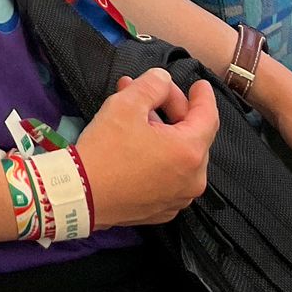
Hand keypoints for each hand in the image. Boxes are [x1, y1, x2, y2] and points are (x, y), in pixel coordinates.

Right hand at [77, 65, 217, 227]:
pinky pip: (170, 177)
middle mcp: (193, 179)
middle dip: (173, 109)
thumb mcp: (126, 104)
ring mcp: (179, 198)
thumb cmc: (107, 147)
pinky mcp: (163, 210)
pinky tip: (139, 146)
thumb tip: (164, 80)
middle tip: (151, 92)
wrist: (82, 195)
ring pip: (180, 156)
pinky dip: (161, 158)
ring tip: (138, 114)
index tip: (199, 84)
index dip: (204, 97)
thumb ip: (152, 85)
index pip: (208, 117)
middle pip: (193, 136)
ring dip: (164, 132)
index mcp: (189, 151)